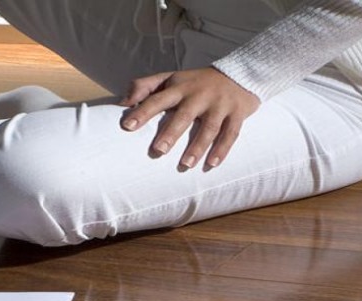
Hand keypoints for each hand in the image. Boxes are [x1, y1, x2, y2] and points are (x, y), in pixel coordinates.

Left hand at [119, 67, 259, 170]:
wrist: (239, 74)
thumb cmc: (196, 82)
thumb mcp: (170, 78)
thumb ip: (145, 87)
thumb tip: (122, 103)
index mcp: (180, 87)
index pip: (157, 99)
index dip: (143, 112)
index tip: (127, 126)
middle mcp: (199, 95)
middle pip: (184, 115)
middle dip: (171, 133)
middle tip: (157, 151)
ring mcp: (220, 104)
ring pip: (209, 128)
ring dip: (197, 147)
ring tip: (186, 165)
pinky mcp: (237, 114)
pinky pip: (230, 134)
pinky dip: (222, 150)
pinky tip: (212, 164)